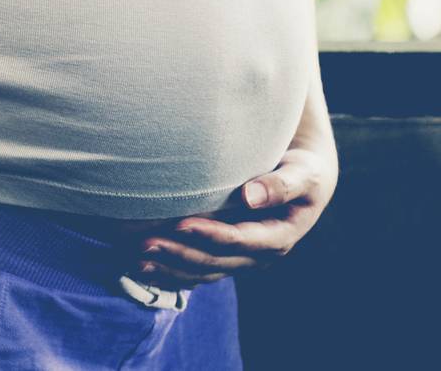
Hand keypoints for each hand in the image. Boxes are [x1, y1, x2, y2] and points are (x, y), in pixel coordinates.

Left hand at [133, 144, 338, 287]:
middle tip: (144, 244)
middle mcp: (260, 254)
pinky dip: (172, 271)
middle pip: (216, 260)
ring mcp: (242, 258)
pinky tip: (144, 267)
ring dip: (170, 267)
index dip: (211, 235)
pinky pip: (198, 270)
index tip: (181, 224)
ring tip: (136, 259)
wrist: (303, 177)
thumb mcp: (304, 173)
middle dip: (180, 254)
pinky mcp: (228, 255)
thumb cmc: (303, 168)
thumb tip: (251, 196)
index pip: (241, 240)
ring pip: (203, 271)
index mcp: (280, 236)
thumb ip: (281, 184)